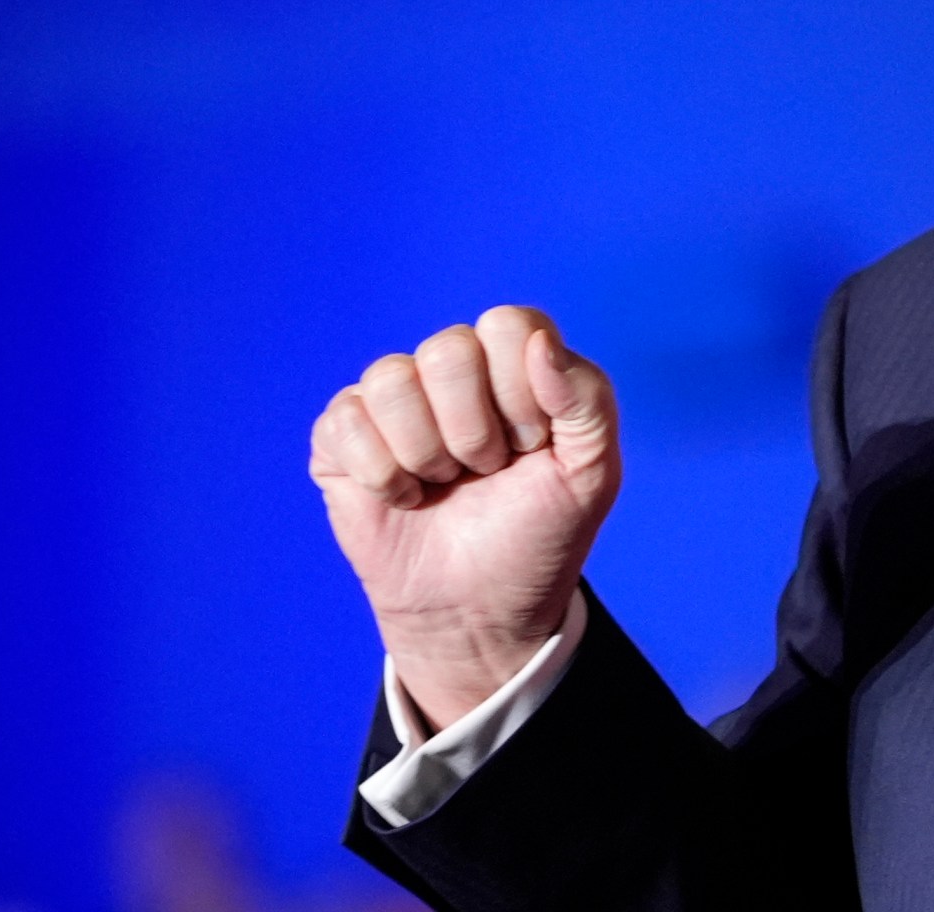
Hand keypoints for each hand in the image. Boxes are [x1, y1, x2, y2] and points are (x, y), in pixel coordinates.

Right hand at [309, 306, 619, 730]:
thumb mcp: (592, 473)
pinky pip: (346, 420)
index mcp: (515, 362)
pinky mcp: (342, 436)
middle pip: (447, 348)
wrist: (482, 610)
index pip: (508, 324)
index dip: (521, 393)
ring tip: (444, 483)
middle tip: (486, 470)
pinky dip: (383, 476)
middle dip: (474, 431)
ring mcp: (393, 400)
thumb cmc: (539, 535)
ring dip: (427, 454)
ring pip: (391, 380)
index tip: (532, 445)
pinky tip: (405, 498)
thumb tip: (537, 342)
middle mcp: (453, 369)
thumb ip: (588, 398)